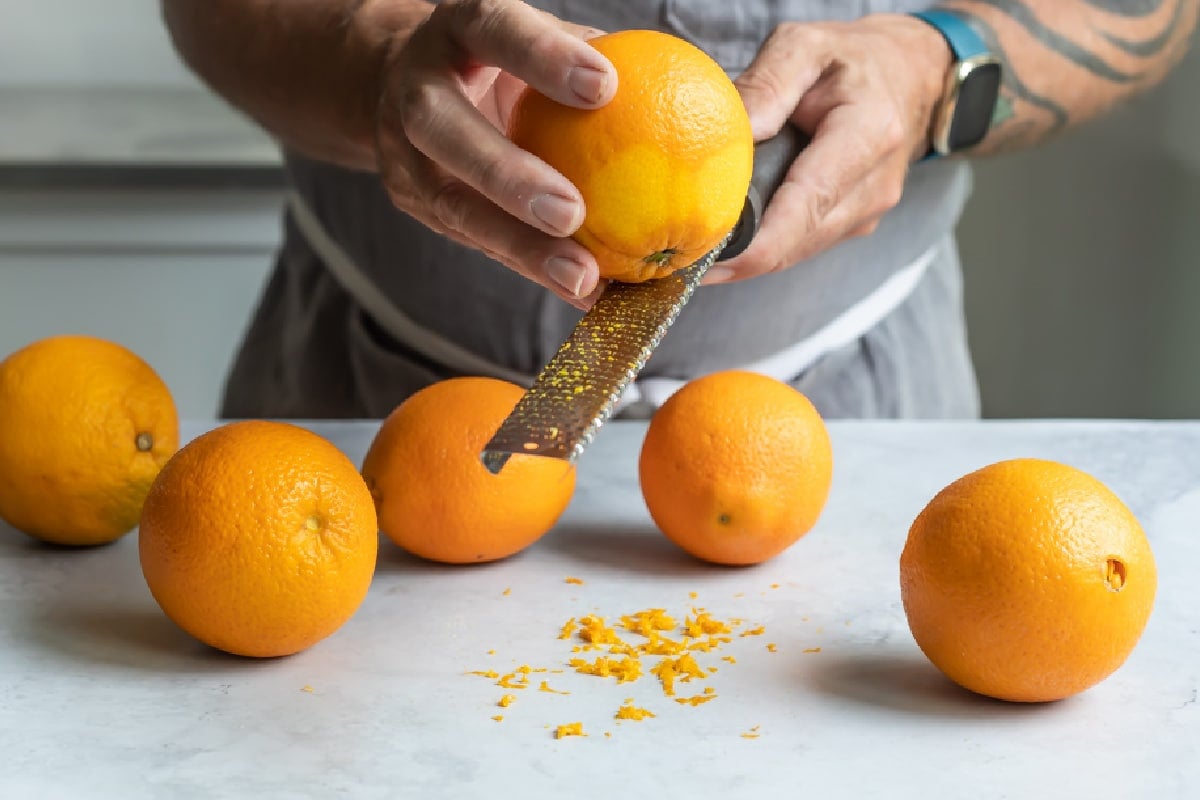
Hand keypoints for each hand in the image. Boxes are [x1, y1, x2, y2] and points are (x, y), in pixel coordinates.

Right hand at [371, 0, 616, 307]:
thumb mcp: (539, 41)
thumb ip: (595, 63)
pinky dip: (532, 268)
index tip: (604, 87)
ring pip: (451, 204)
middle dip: (505, 174)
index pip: (493, 29)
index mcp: (459, 28)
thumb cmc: (502, 58)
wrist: (398, 80)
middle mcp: (416, 88)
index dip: (540, 55)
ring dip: (519, 246)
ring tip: (581, 278)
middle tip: (571, 213)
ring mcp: (404, 151)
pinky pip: (476, 241)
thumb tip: (704, 97)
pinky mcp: (413, 202)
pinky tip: (586, 293)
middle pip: (442, 128)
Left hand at [704, 14, 952, 284]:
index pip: (805, 207)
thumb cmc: (853, 60)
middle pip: (796, 242)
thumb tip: (727, 135)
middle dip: (738, 255)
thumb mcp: (806, 46)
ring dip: (749, 256)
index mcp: (867, 135)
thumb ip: (766, 84)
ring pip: (797, 252)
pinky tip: (731, 237)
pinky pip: (804, 245)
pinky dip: (767, 245)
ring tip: (696, 250)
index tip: (706, 259)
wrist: (911, 75)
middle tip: (680, 256)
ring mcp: (868, 211)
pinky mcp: (856, 223)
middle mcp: (874, 185)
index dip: (754, 245)